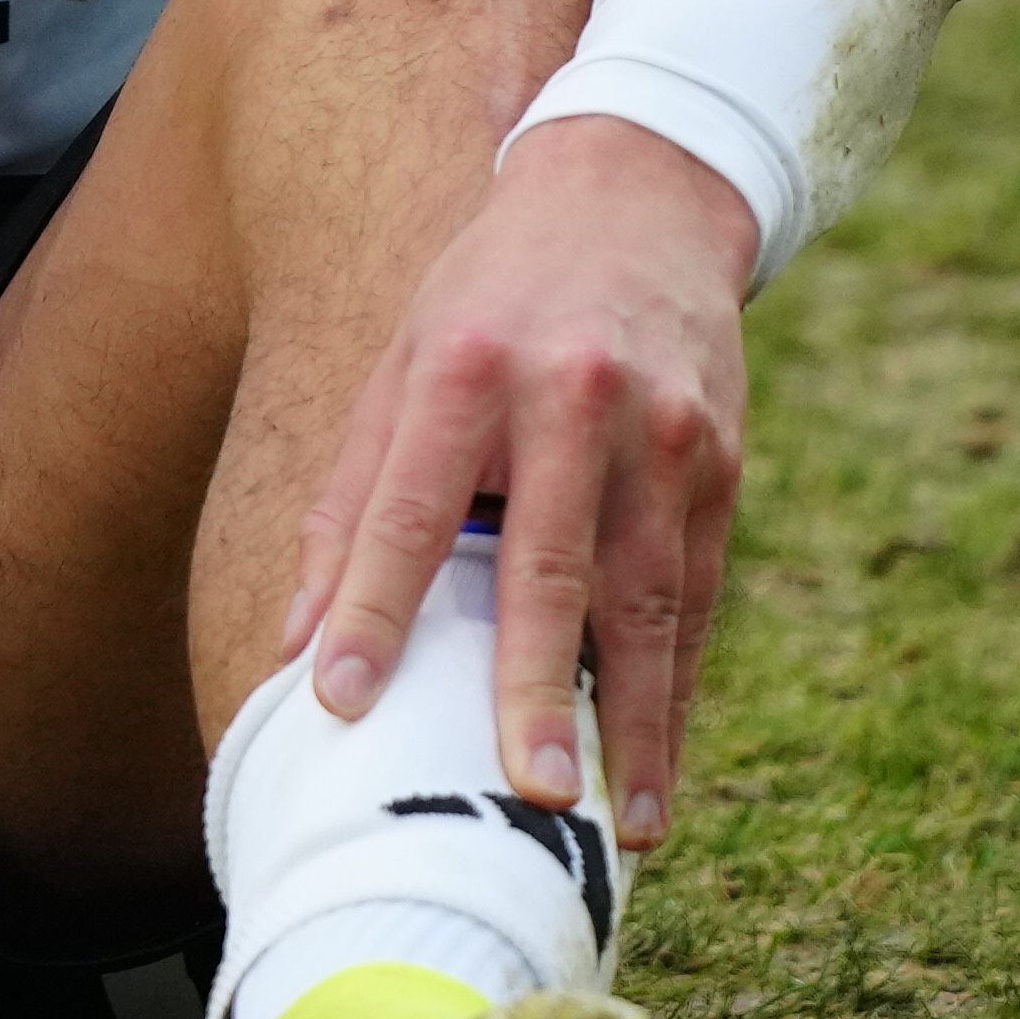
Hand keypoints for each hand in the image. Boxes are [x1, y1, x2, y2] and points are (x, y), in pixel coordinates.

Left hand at [284, 118, 759, 849]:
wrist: (636, 195)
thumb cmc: (490, 299)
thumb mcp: (402, 362)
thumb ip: (348, 500)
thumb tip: (297, 643)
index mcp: (470, 368)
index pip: (409, 507)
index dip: (369, 607)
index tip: (338, 703)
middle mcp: (574, 397)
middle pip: (553, 564)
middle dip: (539, 686)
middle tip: (527, 792)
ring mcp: (663, 431)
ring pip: (648, 598)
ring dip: (637, 720)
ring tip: (620, 824)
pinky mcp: (722, 462)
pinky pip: (697, 594)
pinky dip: (680, 685)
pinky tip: (660, 762)